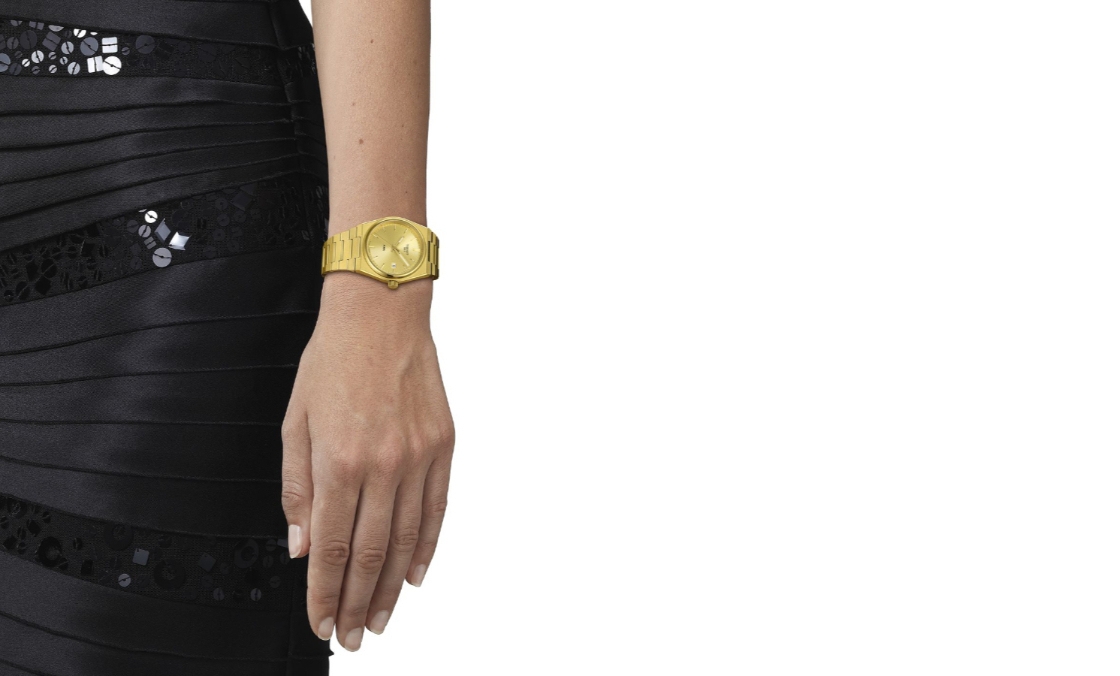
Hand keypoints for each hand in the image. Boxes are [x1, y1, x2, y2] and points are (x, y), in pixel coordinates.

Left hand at [281, 273, 454, 651]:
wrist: (382, 314)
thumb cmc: (332, 362)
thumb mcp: (295, 421)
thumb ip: (297, 487)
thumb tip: (299, 544)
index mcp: (339, 460)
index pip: (329, 547)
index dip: (323, 592)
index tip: (320, 622)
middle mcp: (383, 465)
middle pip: (370, 554)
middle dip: (355, 603)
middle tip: (350, 636)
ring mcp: (418, 457)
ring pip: (406, 540)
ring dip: (391, 588)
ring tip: (379, 619)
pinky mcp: (443, 446)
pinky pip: (437, 509)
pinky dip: (426, 548)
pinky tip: (414, 576)